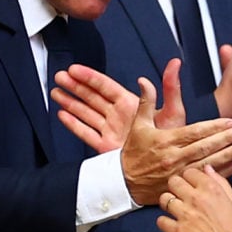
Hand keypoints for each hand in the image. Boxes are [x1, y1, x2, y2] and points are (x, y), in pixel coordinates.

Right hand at [52, 58, 185, 153]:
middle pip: (91, 96)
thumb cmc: (174, 138)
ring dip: (71, 102)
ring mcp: (111, 129)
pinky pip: (86, 132)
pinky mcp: (106, 145)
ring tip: (57, 92)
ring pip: (85, 112)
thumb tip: (173, 65)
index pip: (105, 86)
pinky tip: (63, 115)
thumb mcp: (173, 110)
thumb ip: (170, 87)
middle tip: (61, 76)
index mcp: (131, 104)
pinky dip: (74, 124)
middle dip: (75, 86)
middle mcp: (118, 115)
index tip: (75, 69)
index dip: (89, 77)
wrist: (168, 166)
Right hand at [122, 78, 231, 204]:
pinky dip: (220, 174)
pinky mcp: (180, 186)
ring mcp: (177, 174)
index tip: (229, 122)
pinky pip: (203, 180)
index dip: (213, 127)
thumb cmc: (133, 152)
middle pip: (204, 148)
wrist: (124, 182)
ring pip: (207, 164)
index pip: (194, 132)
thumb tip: (145, 80)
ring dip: (227, 156)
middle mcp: (173, 158)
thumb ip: (146, 102)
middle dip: (226, 139)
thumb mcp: (138, 125)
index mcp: (165, 141)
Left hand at [157, 165, 231, 231]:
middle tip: (181, 196)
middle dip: (176, 187)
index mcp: (212, 189)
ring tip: (176, 211)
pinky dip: (165, 223)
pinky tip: (174, 226)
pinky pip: (161, 221)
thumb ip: (220, 183)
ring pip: (164, 199)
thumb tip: (208, 169)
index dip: (189, 178)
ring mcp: (185, 216)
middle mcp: (196, 199)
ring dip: (169, 204)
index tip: (190, 185)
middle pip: (173, 182)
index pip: (189, 172)